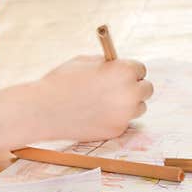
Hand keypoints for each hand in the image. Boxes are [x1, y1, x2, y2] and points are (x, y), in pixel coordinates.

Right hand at [35, 55, 153, 140]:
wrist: (44, 110)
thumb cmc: (61, 81)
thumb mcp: (85, 61)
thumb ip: (107, 64)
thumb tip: (118, 67)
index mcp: (124, 71)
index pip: (141, 69)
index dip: (130, 71)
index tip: (124, 74)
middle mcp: (130, 93)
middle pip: (147, 89)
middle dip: (136, 87)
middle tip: (123, 88)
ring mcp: (124, 114)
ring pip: (139, 108)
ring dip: (129, 104)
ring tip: (109, 102)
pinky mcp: (116, 130)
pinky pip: (123, 122)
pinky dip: (114, 118)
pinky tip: (96, 115)